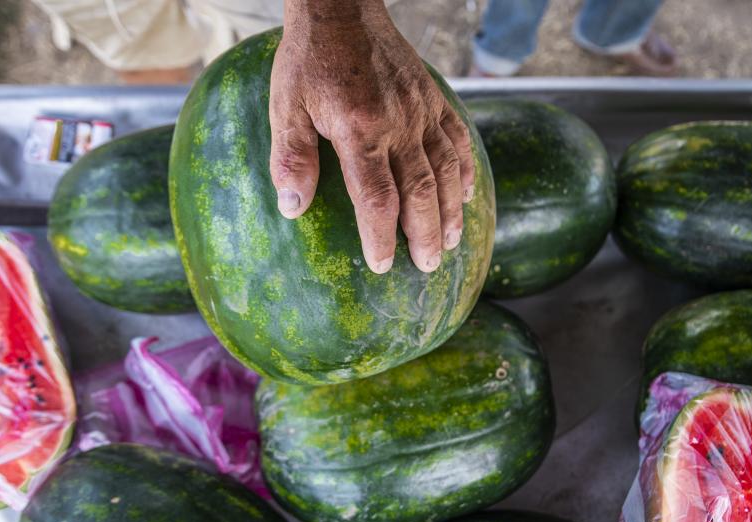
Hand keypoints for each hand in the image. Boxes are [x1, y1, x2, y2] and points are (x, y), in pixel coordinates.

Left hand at [270, 0, 475, 273]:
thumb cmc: (309, 60)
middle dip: (425, 235)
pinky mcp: (433, 97)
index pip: (377, 198)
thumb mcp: (286, 106)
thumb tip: (292, 209)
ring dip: (450, 211)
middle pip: (420, 192)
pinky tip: (464, 194)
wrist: (341, 11)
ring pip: (446, 170)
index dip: (381, 236)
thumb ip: (291, 158)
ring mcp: (421, 111)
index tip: (383, 266)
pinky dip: (465, 170)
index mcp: (360, 130)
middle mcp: (399, 124)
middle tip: (428, 267)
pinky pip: (457, 138)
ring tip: (450, 242)